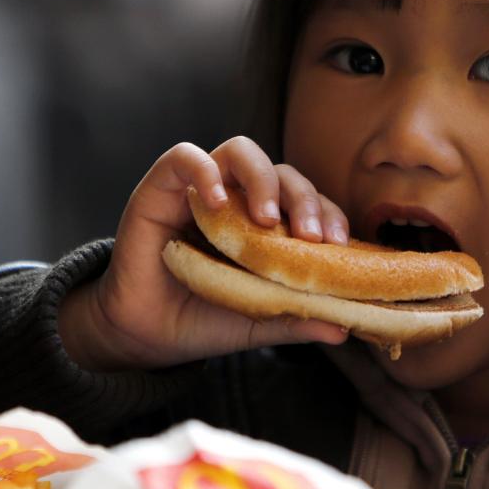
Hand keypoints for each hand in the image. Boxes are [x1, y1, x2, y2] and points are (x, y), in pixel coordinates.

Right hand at [58, 137, 350, 370]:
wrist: (144, 336)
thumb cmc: (203, 320)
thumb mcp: (257, 321)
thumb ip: (297, 318)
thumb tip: (344, 328)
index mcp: (267, 223)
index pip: (308, 199)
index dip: (328, 213)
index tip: (339, 245)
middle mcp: (238, 199)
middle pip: (282, 172)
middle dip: (305, 199)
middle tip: (310, 238)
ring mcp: (200, 189)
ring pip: (241, 151)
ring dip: (263, 180)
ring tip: (268, 220)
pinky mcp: (161, 188)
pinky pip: (185, 156)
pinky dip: (205, 170)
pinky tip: (216, 201)